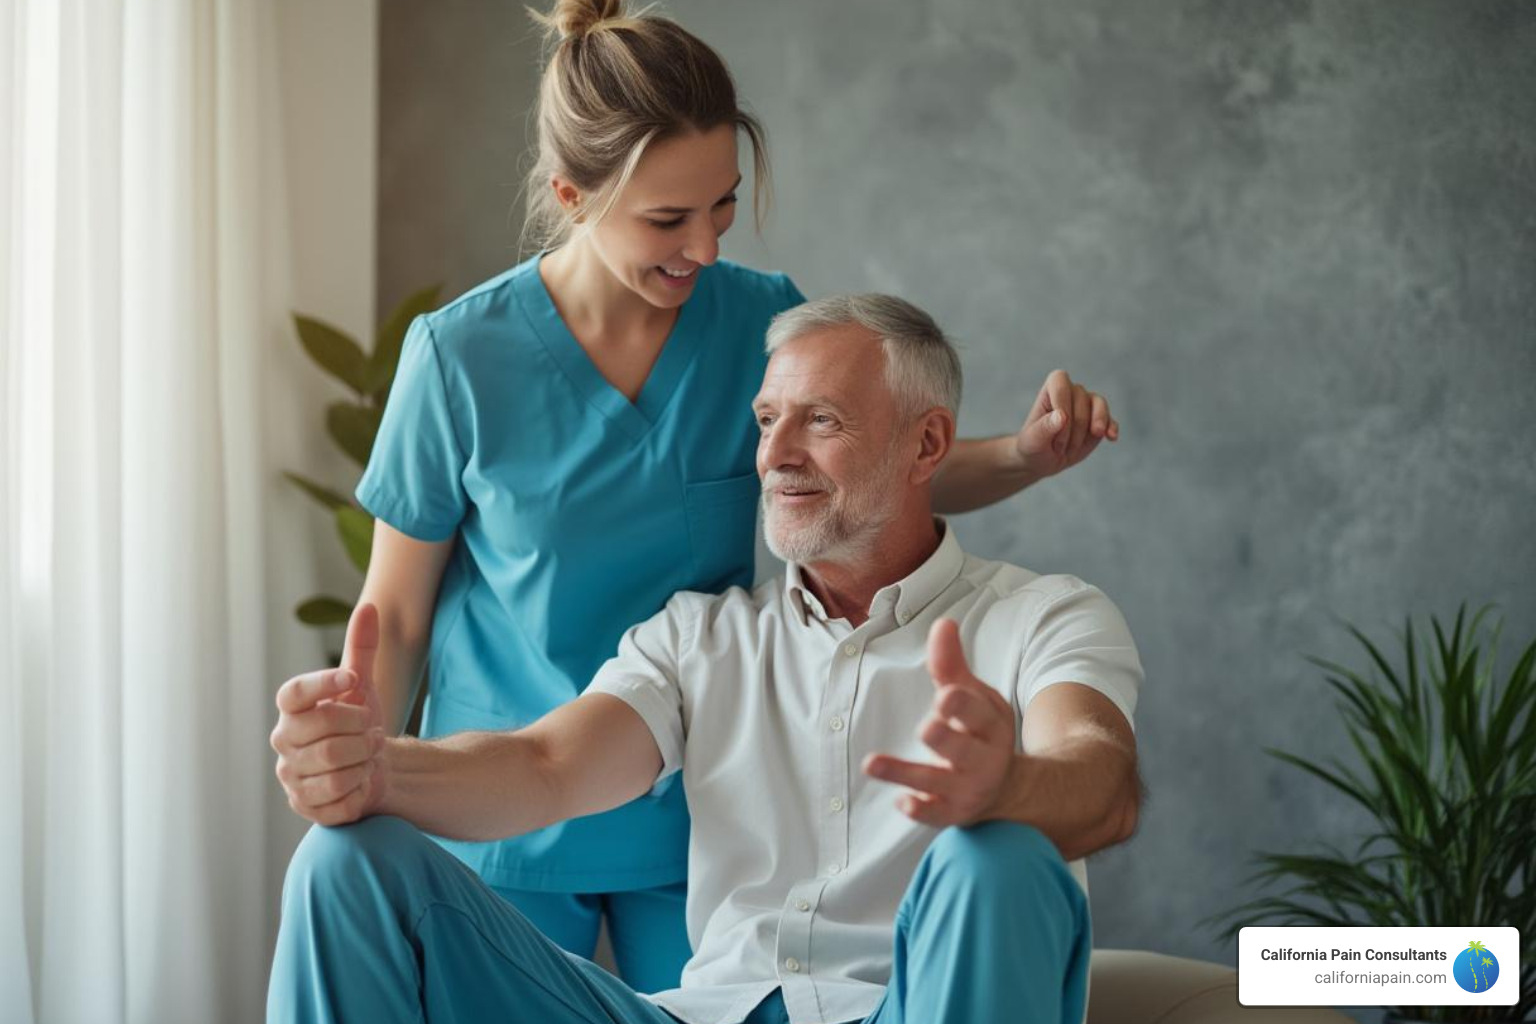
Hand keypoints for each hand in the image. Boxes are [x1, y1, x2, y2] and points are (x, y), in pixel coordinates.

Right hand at [271, 603, 387, 825]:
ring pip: (334, 765)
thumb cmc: (360, 722)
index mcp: (291, 710)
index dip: (323, 684)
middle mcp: (284, 742)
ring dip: (364, 758)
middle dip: (360, 729)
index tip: (354, 679)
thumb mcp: (363, 685)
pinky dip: (360, 788)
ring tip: (368, 754)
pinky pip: (339, 798)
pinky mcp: (306, 807)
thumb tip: (371, 607)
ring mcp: (291, 777)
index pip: (293, 693)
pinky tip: (361, 781)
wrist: (372, 768)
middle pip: (324, 732)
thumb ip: (362, 648)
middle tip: (371, 730)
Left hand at [862, 619, 1015, 827]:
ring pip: (937, 782)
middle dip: (945, 739)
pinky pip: (936, 815)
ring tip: (871, 763)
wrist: (1008, 787)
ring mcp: (967, 787)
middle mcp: (983, 758)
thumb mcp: (973, 696)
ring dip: (905, 773)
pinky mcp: (952, 811)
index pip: (978, 713)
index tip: (945, 696)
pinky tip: (901, 802)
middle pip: (963, 749)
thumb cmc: (980, 730)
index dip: (963, 705)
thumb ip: (952, 665)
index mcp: (989, 724)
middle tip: (926, 727)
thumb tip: (943, 623)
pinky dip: (920, 810)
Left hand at [1014, 370, 1117, 479]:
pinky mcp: (1099, 422)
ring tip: (1094, 435)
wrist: (1042, 460)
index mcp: (1051, 389)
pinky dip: (1111, 427)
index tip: (1059, 425)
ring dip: (1096, 423)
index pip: (1061, 383)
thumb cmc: (1033, 445)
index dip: (1062, 403)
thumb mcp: (1034, 440)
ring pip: (1099, 404)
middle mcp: (1071, 392)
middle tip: (1059, 448)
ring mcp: (1087, 406)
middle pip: (1081, 398)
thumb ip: (1045, 427)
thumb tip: (1062, 416)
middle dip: (1074, 425)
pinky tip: (1111, 438)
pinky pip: (1110, 420)